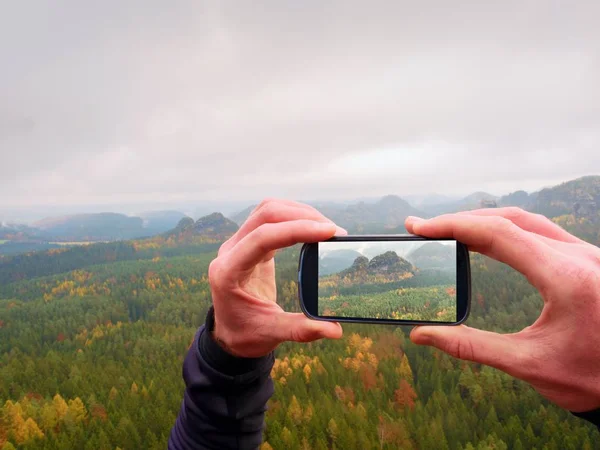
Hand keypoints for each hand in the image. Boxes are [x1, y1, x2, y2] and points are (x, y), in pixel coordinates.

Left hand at [209, 199, 345, 357]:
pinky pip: (270, 219)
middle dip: (302, 216)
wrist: (230, 333)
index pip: (262, 237)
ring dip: (298, 212)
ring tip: (326, 227)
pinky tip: (312, 227)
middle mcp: (229, 252)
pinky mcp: (250, 243)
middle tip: (334, 231)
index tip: (329, 232)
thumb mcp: (272, 333)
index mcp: (229, 272)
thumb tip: (335, 330)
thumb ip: (302, 329)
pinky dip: (293, 217)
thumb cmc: (246, 334)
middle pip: (265, 215)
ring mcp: (237, 244)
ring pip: (267, 210)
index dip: (296, 230)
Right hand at [405, 207, 599, 411]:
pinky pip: (540, 231)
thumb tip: (422, 335)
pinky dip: (505, 229)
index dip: (454, 226)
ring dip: (483, 221)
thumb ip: (471, 346)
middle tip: (424, 229)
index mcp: (566, 278)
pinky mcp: (587, 259)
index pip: (499, 234)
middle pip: (510, 220)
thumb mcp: (527, 364)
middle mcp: (580, 257)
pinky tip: (485, 238)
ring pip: (526, 221)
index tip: (421, 228)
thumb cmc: (588, 377)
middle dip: (462, 221)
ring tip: (448, 231)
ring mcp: (587, 254)